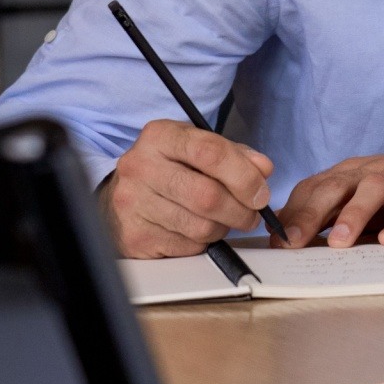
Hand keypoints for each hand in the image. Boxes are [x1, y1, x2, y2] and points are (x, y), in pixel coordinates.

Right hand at [99, 119, 294, 257]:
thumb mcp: (196, 148)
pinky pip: (188, 246)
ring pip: (201, 226)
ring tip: (222, 219)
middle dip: (241, 209)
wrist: (121, 196)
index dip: (245, 176)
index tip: (261, 192)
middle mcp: (141, 167)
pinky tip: (196, 229)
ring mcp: (134, 203)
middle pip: (208, 196)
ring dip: (224, 227)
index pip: (211, 152)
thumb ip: (234, 155)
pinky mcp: (136, 236)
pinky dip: (203, 242)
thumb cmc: (167, 169)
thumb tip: (263, 169)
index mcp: (160, 136)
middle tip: (252, 213)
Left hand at [276, 151, 383, 247]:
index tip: (275, 242)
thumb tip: (297, 243)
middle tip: (292, 244)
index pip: (313, 189)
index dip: (292, 214)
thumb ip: (335, 216)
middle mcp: (369, 173)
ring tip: (338, 243)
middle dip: (310, 215)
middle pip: (334, 187)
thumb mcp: (364, 201)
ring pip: (372, 191)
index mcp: (349, 175)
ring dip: (353, 215)